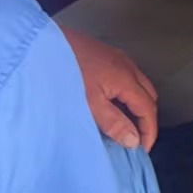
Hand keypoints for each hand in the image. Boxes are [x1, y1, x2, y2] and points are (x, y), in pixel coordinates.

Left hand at [60, 26, 158, 150]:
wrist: (43, 43)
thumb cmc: (66, 72)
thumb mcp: (89, 103)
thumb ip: (114, 123)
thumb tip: (134, 140)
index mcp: (126, 78)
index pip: (148, 108)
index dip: (149, 131)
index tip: (143, 149)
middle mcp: (127, 65)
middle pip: (149, 95)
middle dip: (147, 118)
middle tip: (137, 138)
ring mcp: (117, 56)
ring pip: (140, 84)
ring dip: (138, 105)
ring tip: (125, 123)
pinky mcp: (106, 53)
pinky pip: (128, 75)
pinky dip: (129, 92)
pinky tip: (113, 102)